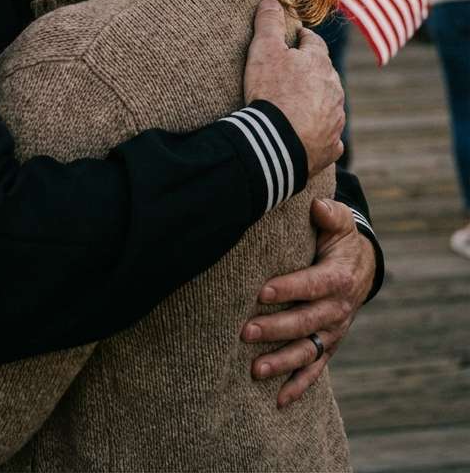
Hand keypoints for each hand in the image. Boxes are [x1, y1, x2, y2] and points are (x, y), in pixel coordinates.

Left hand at [242, 198, 374, 407]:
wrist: (362, 266)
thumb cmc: (340, 238)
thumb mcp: (340, 221)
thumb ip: (330, 214)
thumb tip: (317, 207)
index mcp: (339, 278)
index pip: (311, 285)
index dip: (288, 288)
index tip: (261, 291)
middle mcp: (338, 309)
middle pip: (305, 322)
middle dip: (275, 328)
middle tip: (245, 331)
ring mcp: (334, 331)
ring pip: (307, 350)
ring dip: (282, 362)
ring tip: (255, 369)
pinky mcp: (328, 344)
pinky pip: (315, 368)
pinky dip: (299, 386)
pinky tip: (278, 400)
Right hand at [244, 0, 343, 175]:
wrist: (279, 141)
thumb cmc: (271, 91)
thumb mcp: (263, 49)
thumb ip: (269, 22)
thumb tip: (272, 1)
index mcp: (319, 63)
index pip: (314, 42)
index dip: (303, 39)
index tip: (295, 39)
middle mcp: (334, 89)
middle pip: (324, 73)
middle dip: (311, 71)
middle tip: (291, 74)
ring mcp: (335, 118)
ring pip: (330, 103)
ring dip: (317, 101)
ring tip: (297, 105)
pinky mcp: (331, 145)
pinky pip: (330, 136)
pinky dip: (321, 133)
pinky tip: (309, 135)